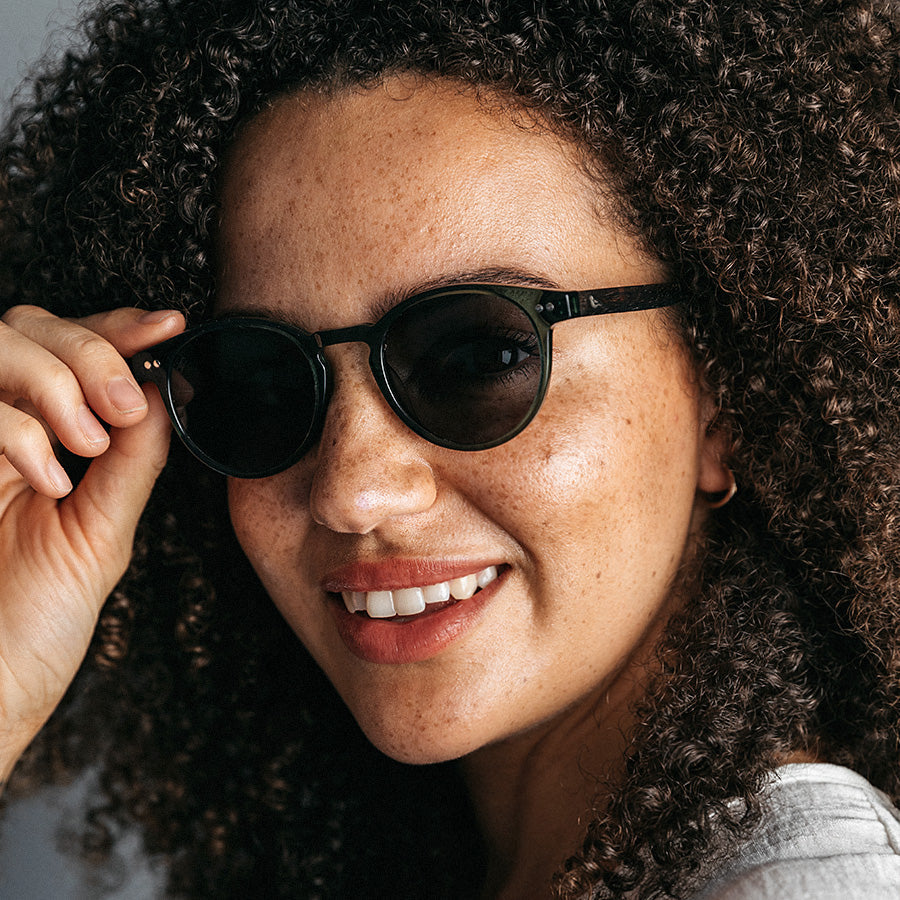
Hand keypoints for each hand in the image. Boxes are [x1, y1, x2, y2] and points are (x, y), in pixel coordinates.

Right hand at [0, 305, 183, 781]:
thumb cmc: (31, 628)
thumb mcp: (101, 533)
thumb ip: (132, 459)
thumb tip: (166, 390)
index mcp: (42, 442)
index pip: (77, 354)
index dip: (120, 328)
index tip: (170, 325)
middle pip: (29, 327)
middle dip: (89, 349)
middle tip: (122, 405)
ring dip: (54, 378)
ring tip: (88, 440)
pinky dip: (13, 429)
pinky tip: (48, 476)